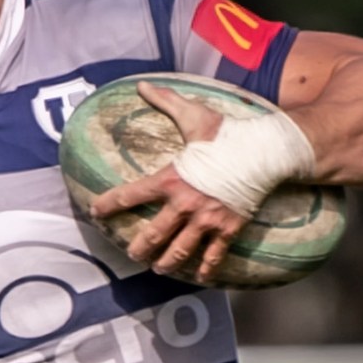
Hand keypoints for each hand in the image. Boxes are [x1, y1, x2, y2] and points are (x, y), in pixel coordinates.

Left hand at [89, 82, 248, 283]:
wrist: (268, 152)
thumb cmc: (229, 135)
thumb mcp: (195, 117)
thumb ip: (167, 102)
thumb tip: (142, 84)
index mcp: (171, 179)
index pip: (130, 195)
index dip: (109, 205)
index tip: (95, 211)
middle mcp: (185, 204)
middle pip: (152, 235)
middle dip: (138, 248)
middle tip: (132, 253)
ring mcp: (206, 220)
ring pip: (178, 251)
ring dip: (165, 263)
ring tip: (157, 268)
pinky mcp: (227, 229)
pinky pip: (213, 256)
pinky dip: (206, 269)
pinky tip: (200, 278)